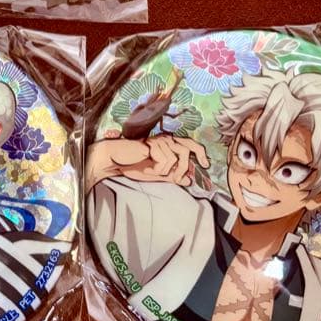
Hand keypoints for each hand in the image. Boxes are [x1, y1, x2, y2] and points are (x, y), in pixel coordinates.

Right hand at [86, 135, 208, 191]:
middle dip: (187, 165)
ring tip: (156, 173)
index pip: (190, 144)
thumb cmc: (133, 165)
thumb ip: (172, 176)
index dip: (200, 153)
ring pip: (178, 158)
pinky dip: (158, 170)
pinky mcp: (153, 144)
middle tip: (180, 176)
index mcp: (169, 144)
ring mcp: (160, 141)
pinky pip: (166, 162)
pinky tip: (148, 167)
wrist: (115, 160)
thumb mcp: (157, 174)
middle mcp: (166, 139)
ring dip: (169, 171)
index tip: (205, 165)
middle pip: (188, 149)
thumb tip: (189, 180)